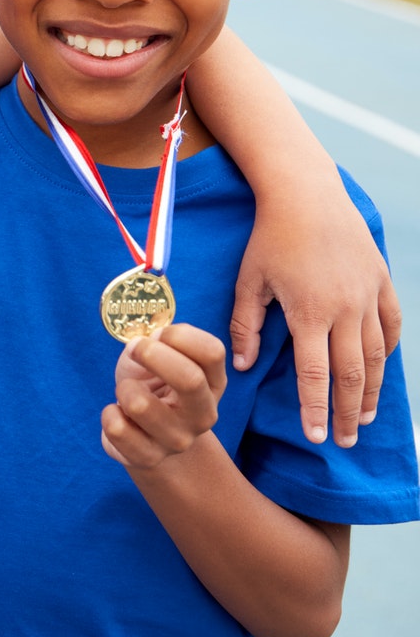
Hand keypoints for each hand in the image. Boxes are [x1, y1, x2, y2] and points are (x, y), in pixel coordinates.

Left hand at [101, 324, 227, 473]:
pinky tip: (118, 414)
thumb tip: (153, 338)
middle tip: (134, 350)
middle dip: (151, 355)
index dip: (178, 334)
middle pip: (190, 379)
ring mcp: (178, 440)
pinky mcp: (149, 458)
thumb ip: (162, 342)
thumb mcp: (161, 358)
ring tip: (128, 391)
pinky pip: (116, 428)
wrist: (142, 435)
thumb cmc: (151, 386)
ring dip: (124, 388)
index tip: (157, 335)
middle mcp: (204, 414)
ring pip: (140, 404)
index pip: (212, 351)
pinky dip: (109, 413)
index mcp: (213, 384)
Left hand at [233, 195, 399, 447]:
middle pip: (353, 374)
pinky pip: (392, 324)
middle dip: (349, 412)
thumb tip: (244, 366)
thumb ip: (245, 326)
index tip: (317, 436)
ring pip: (378, 354)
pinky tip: (381, 371)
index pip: (315, 375)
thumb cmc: (269, 238)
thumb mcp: (249, 281)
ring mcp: (368, 295)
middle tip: (346, 441)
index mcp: (310, 313)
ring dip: (373, 390)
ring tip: (366, 417)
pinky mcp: (382, 281)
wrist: (307, 195)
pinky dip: (388, 351)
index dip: (315, 409)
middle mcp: (346, 309)